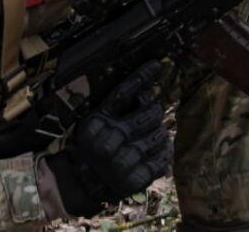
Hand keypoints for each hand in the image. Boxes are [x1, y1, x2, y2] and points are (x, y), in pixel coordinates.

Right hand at [44, 61, 170, 216]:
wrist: (84, 184)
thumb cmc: (92, 147)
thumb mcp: (94, 123)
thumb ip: (115, 107)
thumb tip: (144, 91)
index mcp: (98, 122)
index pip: (123, 92)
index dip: (142, 77)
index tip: (157, 65)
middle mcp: (111, 140)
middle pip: (150, 112)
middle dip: (154, 110)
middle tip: (150, 114)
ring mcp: (125, 160)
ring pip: (161, 133)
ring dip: (159, 131)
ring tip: (149, 135)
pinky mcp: (138, 177)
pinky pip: (164, 157)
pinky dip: (163, 151)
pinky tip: (154, 151)